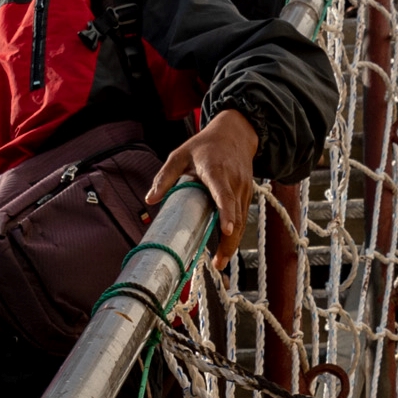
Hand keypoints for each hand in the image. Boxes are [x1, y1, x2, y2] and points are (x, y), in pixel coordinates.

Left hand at [149, 109, 261, 265]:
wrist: (235, 133)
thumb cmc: (204, 145)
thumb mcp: (179, 155)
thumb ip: (164, 177)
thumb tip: (150, 199)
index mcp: (217, 171)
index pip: (224, 195)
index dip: (226, 213)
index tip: (226, 230)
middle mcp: (234, 182)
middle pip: (236, 217)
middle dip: (229, 242)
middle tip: (217, 264)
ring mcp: (244, 189)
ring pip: (241, 221)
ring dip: (232, 243)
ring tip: (219, 262)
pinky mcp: (247, 194)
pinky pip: (242, 217)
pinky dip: (235, 233)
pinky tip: (225, 246)